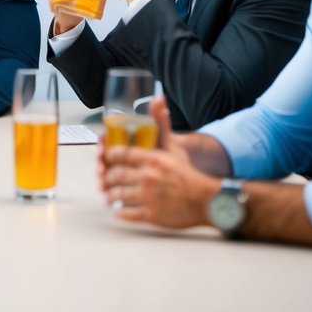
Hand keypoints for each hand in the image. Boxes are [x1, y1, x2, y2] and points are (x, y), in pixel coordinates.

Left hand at [100, 96, 216, 227]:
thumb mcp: (173, 147)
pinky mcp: (152, 214)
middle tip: (104, 179)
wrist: (208, 200)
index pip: (120, 154)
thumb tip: (158, 97)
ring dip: (109, 195)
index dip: (107, 156)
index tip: (105, 158)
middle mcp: (149, 176)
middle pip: (115, 175)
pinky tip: (117, 210)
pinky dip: (119, 212)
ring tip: (108, 195)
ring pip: (118, 194)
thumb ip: (161, 124)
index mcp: (152, 158)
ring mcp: (149, 197)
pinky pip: (127, 213)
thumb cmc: (188, 173)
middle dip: (106, 177)